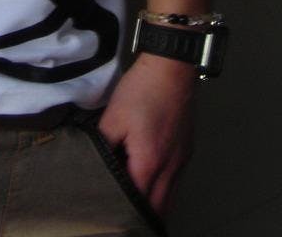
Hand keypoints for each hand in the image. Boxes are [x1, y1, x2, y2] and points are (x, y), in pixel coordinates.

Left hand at [97, 53, 197, 216]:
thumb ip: (103, 145)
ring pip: (170, 197)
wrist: (171, 67)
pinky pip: (175, 181)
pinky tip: (150, 179)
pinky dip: (163, 188)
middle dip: (141, 214)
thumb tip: (95, 163)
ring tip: (134, 201)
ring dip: (154, 203)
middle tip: (123, 212)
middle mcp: (171, 167)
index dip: (122, 208)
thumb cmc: (143, 89)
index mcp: (150, 162)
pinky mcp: (186, 150)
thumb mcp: (114, 116)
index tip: (109, 208)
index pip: (136, 201)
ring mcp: (182, 160)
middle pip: (158, 208)